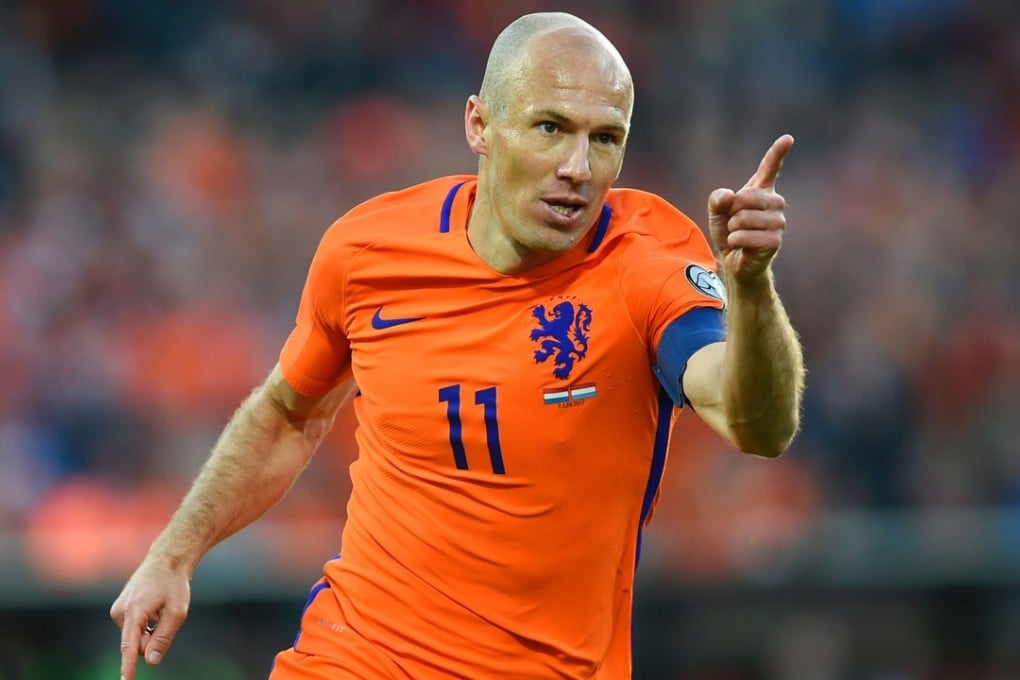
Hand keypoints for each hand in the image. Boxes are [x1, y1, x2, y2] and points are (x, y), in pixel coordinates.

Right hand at [110, 557, 190, 679]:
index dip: (127, 667)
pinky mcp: (119, 611)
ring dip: (150, 630)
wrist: (166, 560)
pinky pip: (134, 630)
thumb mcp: (177, 611)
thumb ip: (163, 638)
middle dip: (152, 640)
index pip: (129, 647)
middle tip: (166, 617)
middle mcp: (120, 612)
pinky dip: (146, 625)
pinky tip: (153, 608)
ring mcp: (118, 611)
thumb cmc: (174, 584)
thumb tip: (151, 662)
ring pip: (135, 638)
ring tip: (159, 607)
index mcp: (134, 611)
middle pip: (137, 645)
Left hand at [708, 134, 793, 283]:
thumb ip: (717, 198)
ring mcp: (778, 222)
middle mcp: (775, 203)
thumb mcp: (716, 212)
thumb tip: (729, 196)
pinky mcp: (775, 242)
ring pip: (745, 218)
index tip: (787, 138)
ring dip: (733, 228)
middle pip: (746, 196)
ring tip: (738, 235)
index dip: (777, 153)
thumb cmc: (729, 231)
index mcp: (762, 191)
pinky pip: (748, 236)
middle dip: (732, 211)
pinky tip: (739, 245)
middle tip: (734, 222)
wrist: (734, 260)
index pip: (770, 168)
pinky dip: (736, 241)